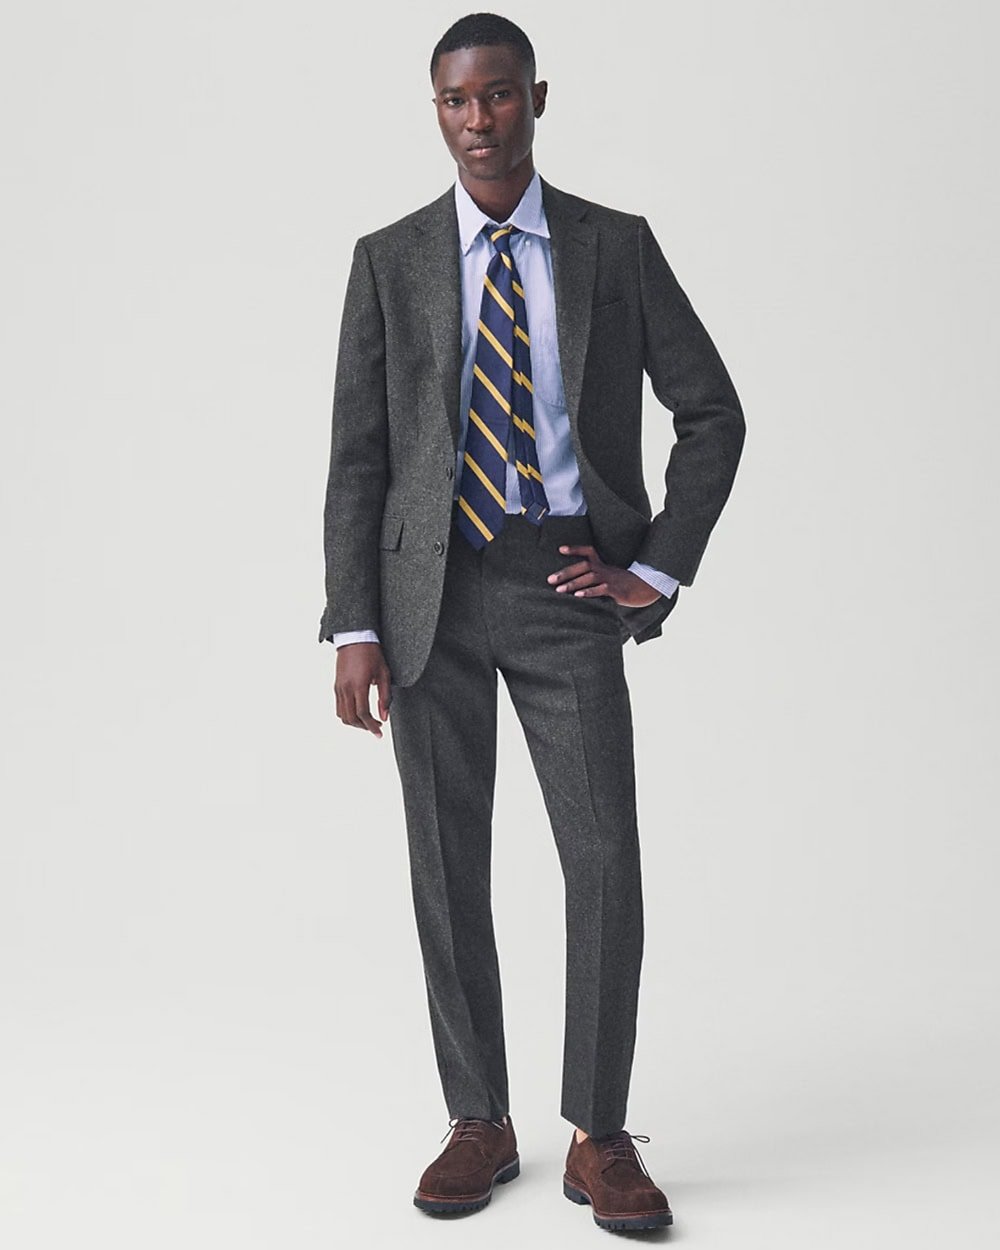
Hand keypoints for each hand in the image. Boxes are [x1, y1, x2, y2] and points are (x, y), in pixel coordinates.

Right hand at [334, 642, 391, 737]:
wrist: (355, 638)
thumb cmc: (372, 654)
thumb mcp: (384, 673)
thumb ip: (385, 697)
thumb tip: (384, 717)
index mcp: (359, 684)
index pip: (363, 713)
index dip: (371, 726)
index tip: (379, 733)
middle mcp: (346, 688)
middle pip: (351, 718)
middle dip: (364, 727)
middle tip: (376, 728)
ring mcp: (339, 688)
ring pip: (343, 715)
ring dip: (355, 723)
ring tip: (368, 721)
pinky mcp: (336, 686)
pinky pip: (339, 707)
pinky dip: (348, 715)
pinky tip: (359, 713)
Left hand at [547, 544, 663, 607]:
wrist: (646, 589)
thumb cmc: (624, 585)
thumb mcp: (609, 578)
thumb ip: (594, 580)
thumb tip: (575, 586)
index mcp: (603, 565)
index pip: (588, 552)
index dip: (575, 549)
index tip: (560, 549)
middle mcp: (605, 570)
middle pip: (583, 566)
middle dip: (565, 572)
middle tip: (549, 579)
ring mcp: (610, 579)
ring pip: (589, 578)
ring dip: (573, 583)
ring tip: (559, 590)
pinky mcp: (616, 590)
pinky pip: (600, 590)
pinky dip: (589, 592)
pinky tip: (578, 596)